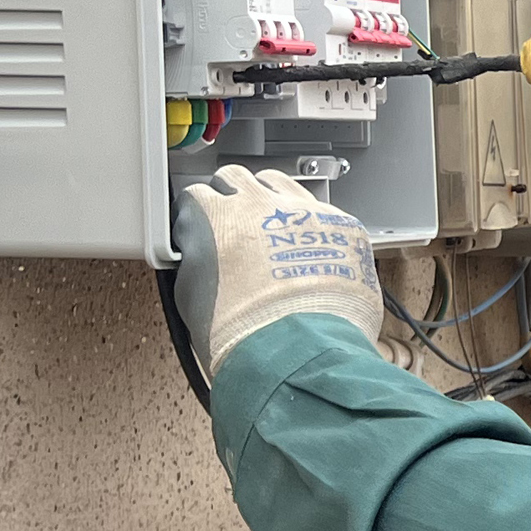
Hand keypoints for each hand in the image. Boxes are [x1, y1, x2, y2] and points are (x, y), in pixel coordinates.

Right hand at [173, 165, 383, 374]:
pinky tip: (308, 249)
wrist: (296, 351)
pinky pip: (321, 212)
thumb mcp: (189, 295)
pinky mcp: (341, 225)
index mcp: (213, 218)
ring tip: (271, 230)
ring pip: (281, 184)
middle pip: (237, 178)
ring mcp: (304, 211)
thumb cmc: (242, 334)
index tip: (201, 227)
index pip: (195, 195)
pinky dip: (310, 226)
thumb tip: (199, 255)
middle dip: (231, 197)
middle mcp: (258, 204)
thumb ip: (193, 259)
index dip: (197, 215)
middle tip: (234, 224)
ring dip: (271, 200)